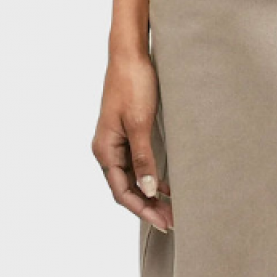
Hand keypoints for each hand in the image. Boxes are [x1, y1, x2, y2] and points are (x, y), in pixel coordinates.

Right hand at [91, 49, 172, 233]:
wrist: (130, 54)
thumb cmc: (133, 84)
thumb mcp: (140, 123)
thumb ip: (143, 157)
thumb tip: (147, 190)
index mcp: (105, 149)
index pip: (121, 191)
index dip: (142, 209)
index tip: (162, 221)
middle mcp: (107, 148)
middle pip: (126, 187)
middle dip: (148, 206)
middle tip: (172, 221)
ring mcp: (117, 141)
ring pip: (133, 177)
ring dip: (150, 193)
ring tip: (171, 208)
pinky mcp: (128, 132)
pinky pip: (137, 162)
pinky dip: (150, 175)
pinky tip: (166, 185)